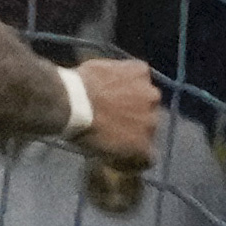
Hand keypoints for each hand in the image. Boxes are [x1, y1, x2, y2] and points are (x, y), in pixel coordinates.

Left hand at [71, 57, 163, 175]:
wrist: (72, 102)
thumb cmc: (81, 130)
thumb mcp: (101, 152)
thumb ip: (118, 149)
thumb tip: (117, 145)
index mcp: (143, 148)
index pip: (147, 153)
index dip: (134, 145)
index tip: (122, 140)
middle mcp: (153, 122)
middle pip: (149, 121)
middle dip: (136, 118)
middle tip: (115, 113)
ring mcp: (150, 95)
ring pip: (147, 96)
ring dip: (135, 95)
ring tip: (114, 92)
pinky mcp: (142, 72)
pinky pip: (140, 73)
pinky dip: (129, 74)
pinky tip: (114, 75)